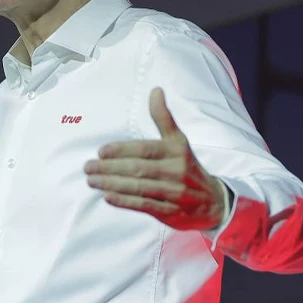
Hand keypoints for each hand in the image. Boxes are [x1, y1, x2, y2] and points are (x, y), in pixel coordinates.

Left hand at [83, 87, 227, 230]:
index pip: (145, 149)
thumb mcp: (178, 140)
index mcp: (176, 151)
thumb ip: (163, 117)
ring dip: (112, 184)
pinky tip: (107, 196)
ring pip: (139, 188)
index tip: (100, 151)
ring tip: (91, 181)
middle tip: (88, 167)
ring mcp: (174, 193)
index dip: (121, 150)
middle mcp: (176, 171)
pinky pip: (144, 205)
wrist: (214, 201)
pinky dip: (124, 201)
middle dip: (110, 168)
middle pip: (139, 169)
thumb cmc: (187, 166)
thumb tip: (155, 90)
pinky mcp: (171, 212)